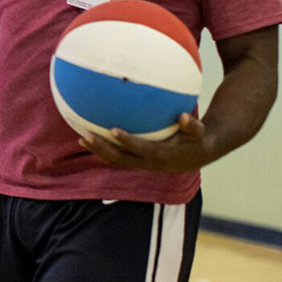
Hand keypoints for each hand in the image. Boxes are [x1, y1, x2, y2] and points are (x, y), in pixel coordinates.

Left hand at [79, 113, 213, 173]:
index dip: (127, 142)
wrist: (198, 156)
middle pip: (121, 159)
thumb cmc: (197, 139)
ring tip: (82, 137)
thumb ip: (192, 126)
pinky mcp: (138, 162)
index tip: (113, 130)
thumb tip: (184, 116)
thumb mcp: (200, 132)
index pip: (141, 149)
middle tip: (85, 136)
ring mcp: (142, 164)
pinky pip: (118, 158)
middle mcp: (149, 163)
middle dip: (102, 149)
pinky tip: (92, 137)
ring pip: (116, 161)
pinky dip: (104, 151)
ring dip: (99, 151)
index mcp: (163, 155)